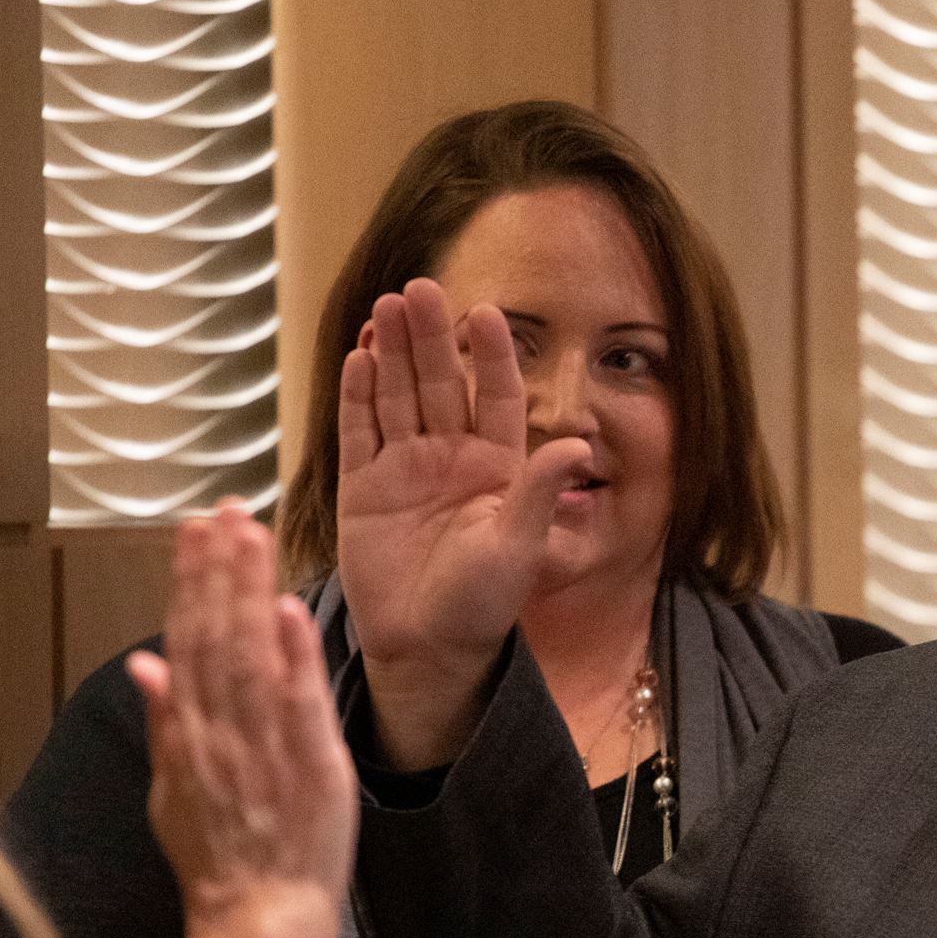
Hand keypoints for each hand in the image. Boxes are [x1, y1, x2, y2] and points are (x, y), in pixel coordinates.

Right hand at [130, 503, 353, 937]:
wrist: (258, 918)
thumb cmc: (220, 859)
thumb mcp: (172, 791)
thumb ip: (165, 722)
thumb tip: (144, 661)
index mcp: (189, 732)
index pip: (187, 639)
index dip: (190, 581)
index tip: (195, 529)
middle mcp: (221, 730)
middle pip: (215, 634)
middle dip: (217, 568)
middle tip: (223, 509)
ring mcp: (265, 746)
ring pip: (251, 655)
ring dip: (250, 591)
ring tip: (250, 533)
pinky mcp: (310, 764)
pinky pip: (298, 702)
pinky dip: (293, 656)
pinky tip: (289, 608)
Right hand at [335, 278, 592, 766]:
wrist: (427, 648)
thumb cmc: (483, 604)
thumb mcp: (520, 546)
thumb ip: (541, 492)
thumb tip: (578, 446)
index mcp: (497, 468)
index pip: (497, 396)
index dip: (493, 355)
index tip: (486, 312)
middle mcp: (451, 458)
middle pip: (441, 384)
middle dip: (432, 337)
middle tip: (420, 288)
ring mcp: (405, 469)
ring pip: (399, 397)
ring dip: (393, 353)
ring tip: (388, 307)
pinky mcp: (363, 488)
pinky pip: (359, 431)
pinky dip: (358, 395)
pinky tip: (359, 355)